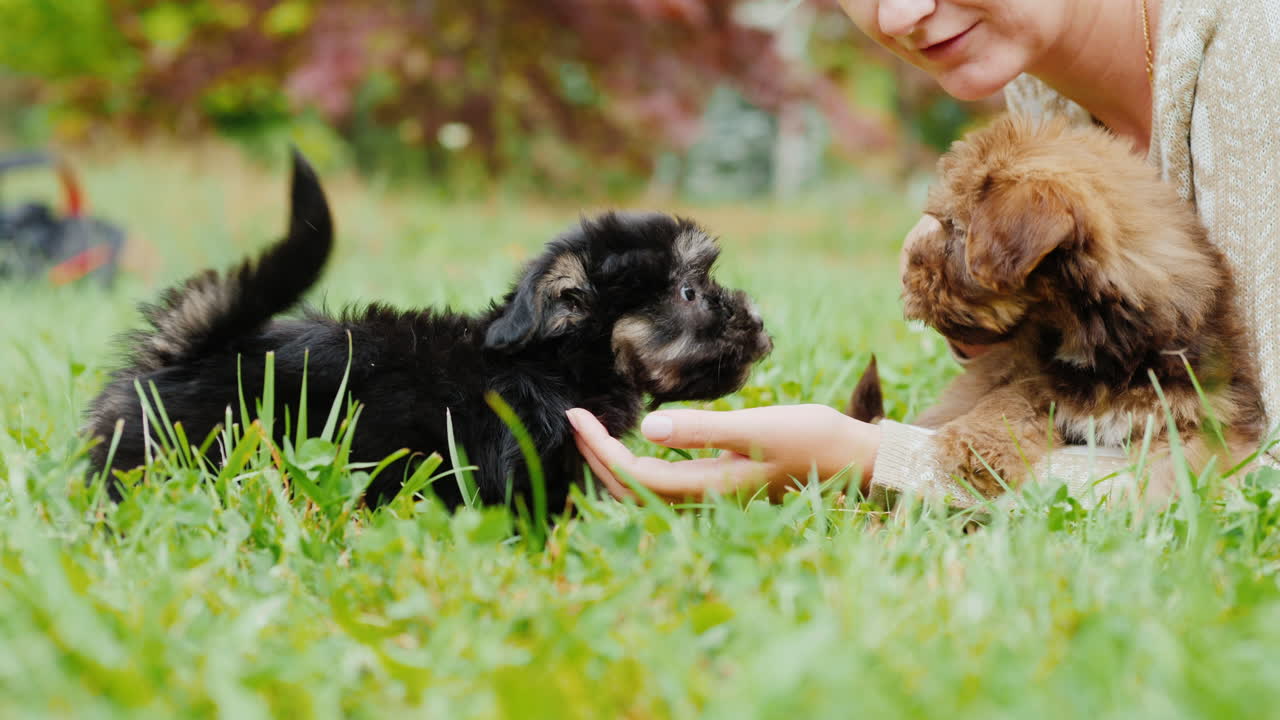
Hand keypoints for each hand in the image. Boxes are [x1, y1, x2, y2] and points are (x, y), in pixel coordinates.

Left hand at [566, 404, 880, 502]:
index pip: (633, 475)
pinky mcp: (723, 486)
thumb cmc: (812, 438)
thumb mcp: (758, 426)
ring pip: (646, 492)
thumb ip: (703, 429)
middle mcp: (704, 500)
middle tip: (577, 419)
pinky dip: (640, 467)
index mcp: (707, 488)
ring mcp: (713, 496)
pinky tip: (639, 443)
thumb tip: (648, 429)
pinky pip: (665, 484)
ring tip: (595, 432)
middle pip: (630, 490)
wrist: (855, 460)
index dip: (599, 448)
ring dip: (614, 466)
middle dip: (596, 458)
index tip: (576, 415)